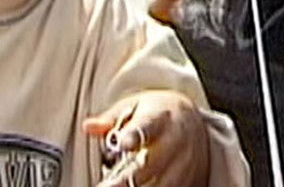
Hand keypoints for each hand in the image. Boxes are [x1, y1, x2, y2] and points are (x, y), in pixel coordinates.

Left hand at [84, 91, 207, 186]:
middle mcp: (174, 143)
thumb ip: (112, 118)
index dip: (134, 135)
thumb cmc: (159, 115)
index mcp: (160, 118)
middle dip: (127, 179)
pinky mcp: (189, 181)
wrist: (195, 124)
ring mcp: (183, 165)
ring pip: (160, 185)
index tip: (122, 142)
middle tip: (105, 186)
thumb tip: (89, 126)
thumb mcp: (136, 105)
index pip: (147, 127)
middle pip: (150, 164)